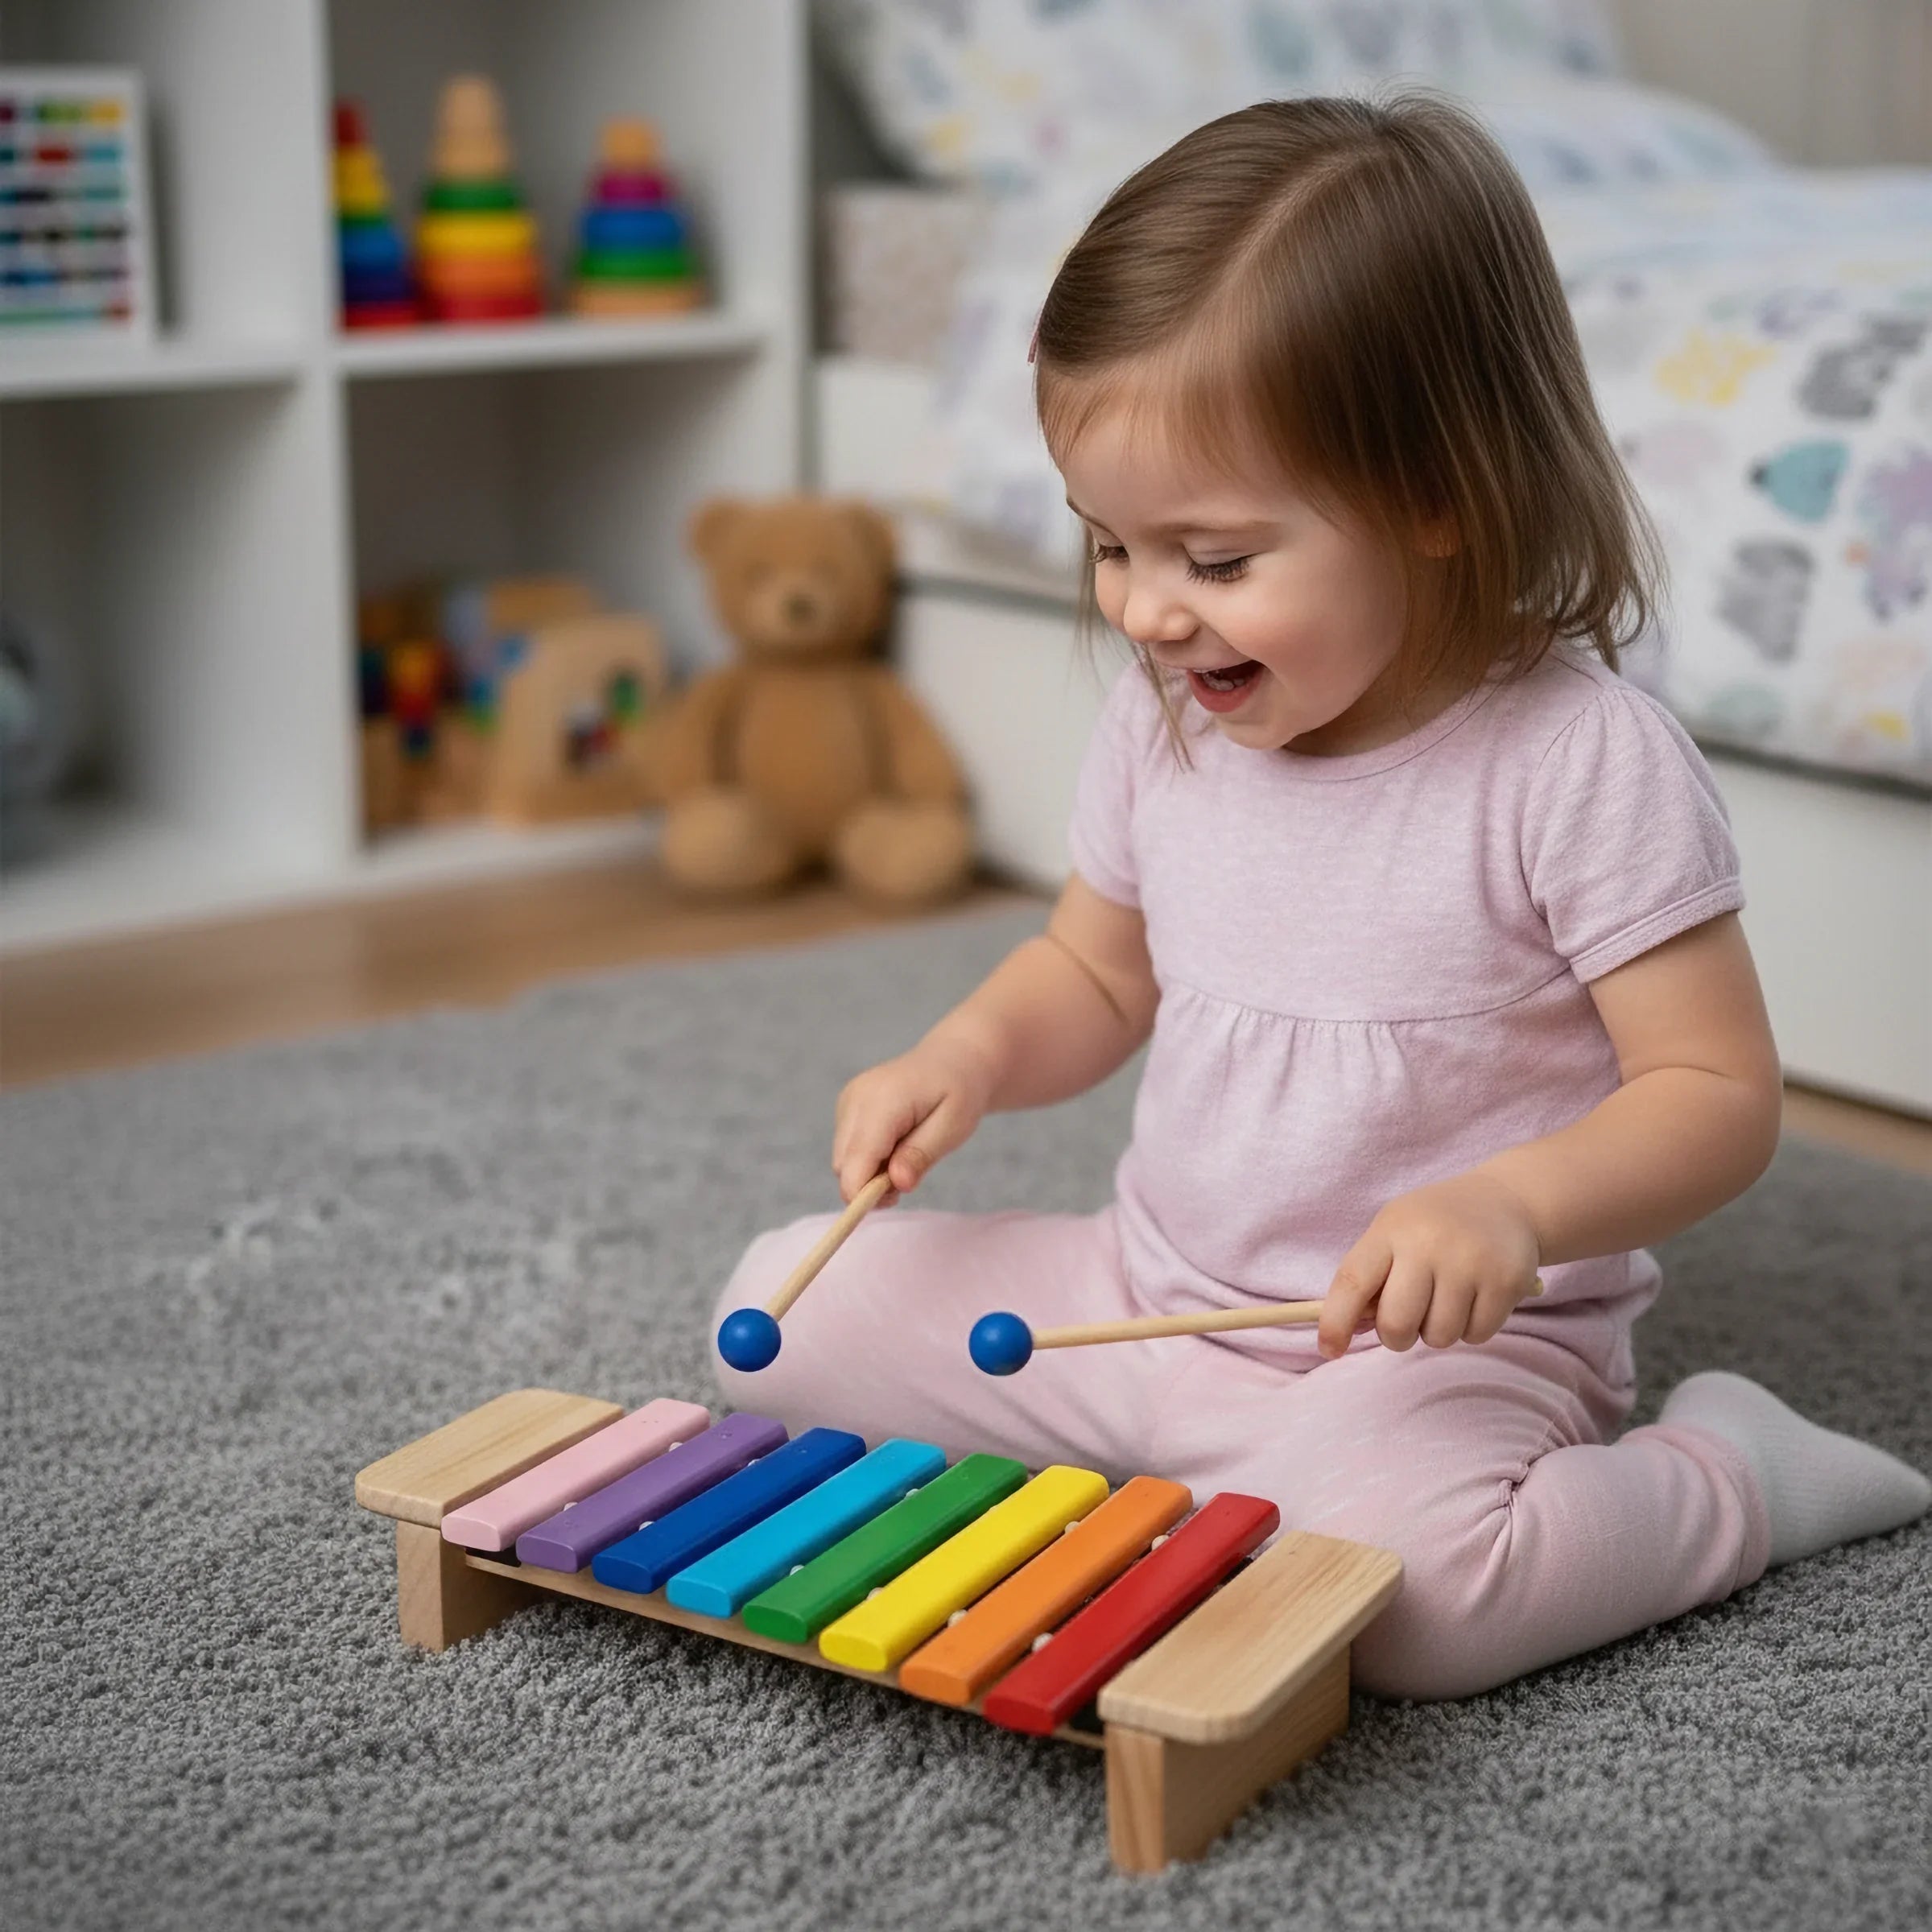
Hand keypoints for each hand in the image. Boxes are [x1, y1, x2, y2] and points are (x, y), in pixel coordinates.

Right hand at [833, 1034, 995, 1204]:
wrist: (952, 1060)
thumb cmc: (959, 1093)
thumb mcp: (953, 1127)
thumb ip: (922, 1155)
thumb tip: (897, 1183)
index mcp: (883, 1101)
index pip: (857, 1159)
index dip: (863, 1193)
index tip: (891, 1202)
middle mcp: (857, 1097)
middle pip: (843, 1165)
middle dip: (869, 1185)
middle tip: (907, 1181)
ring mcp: (848, 1099)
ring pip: (842, 1159)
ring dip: (868, 1173)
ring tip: (905, 1161)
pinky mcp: (846, 1105)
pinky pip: (846, 1147)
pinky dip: (866, 1158)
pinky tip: (894, 1146)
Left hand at [1318, 1172, 1541, 1358]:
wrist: (1505, 1201)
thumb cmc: (1435, 1225)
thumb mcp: (1394, 1232)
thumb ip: (1371, 1277)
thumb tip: (1350, 1329)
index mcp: (1391, 1231)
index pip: (1352, 1282)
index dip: (1335, 1322)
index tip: (1329, 1349)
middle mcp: (1428, 1244)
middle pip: (1397, 1323)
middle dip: (1397, 1336)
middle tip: (1409, 1320)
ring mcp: (1470, 1263)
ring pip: (1438, 1337)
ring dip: (1438, 1331)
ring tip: (1448, 1299)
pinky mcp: (1506, 1282)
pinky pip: (1476, 1336)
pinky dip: (1471, 1328)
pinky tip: (1476, 1298)